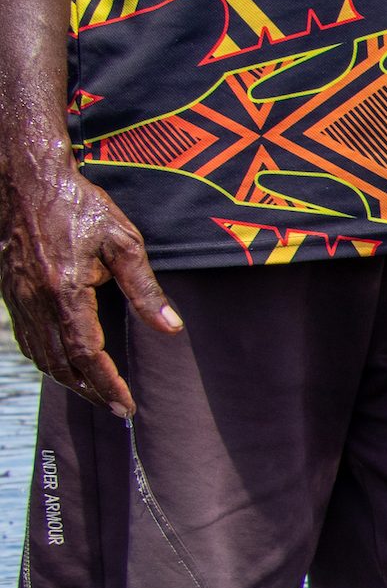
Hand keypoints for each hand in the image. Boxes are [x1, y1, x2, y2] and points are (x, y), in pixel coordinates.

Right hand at [0, 164, 179, 416]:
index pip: (87, 353)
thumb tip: (170, 327)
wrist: (28, 181)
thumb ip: (146, 289)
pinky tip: (64, 365)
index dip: (107, 384)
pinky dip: (46, 359)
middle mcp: (36, 299)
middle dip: (89, 390)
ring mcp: (18, 298)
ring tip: (95, 392)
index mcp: (65, 290)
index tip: (126, 404)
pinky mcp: (9, 293)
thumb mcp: (124, 242)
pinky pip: (26, 338)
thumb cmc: (79, 206)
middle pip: (60, 363)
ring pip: (39, 355)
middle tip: (116, 406)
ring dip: (67, 379)